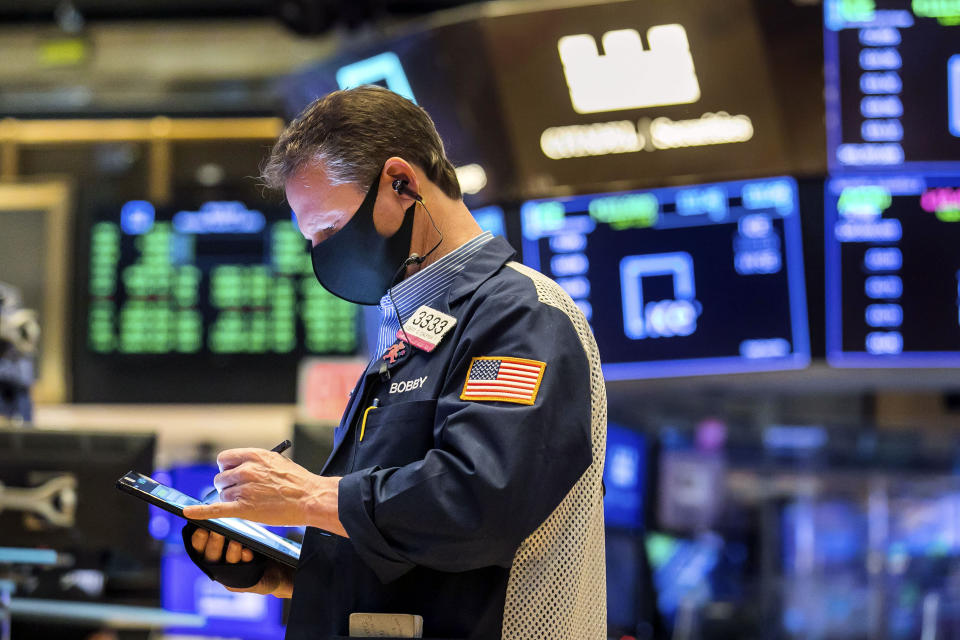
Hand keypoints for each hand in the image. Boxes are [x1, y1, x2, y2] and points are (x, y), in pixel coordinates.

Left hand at [181, 447, 346, 535]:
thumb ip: (255, 463)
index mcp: (254, 456)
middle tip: (244, 493)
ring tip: (252, 502)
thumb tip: (239, 469)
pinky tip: (187, 511)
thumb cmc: (297, 481)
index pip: (224, 459)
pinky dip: (200, 511)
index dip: (226, 469)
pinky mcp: (244, 508)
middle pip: (220, 478)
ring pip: (223, 495)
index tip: (232, 475)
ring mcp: (244, 489)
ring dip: (232, 500)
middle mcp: (246, 470)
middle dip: (228, 486)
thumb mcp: (276, 462)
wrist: (310, 498)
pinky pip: (215, 509)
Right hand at [189, 528, 293, 597]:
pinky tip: (248, 552)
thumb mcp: (240, 533)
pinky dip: (245, 561)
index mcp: (214, 551)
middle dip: (213, 543)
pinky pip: (243, 574)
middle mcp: (219, 565)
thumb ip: (229, 524)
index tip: (201, 528)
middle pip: (210, 556)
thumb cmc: (254, 546)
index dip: (198, 538)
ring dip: (231, 552)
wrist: (276, 567)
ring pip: (227, 564)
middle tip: (216, 531)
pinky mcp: (245, 584)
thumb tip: (221, 503)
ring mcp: (231, 576)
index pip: (200, 546)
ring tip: (236, 541)